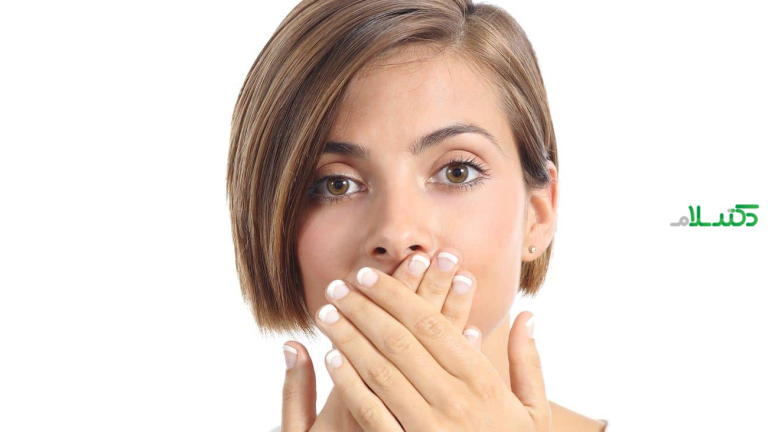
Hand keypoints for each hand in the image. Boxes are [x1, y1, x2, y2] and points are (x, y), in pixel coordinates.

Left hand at [314, 248, 549, 430]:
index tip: (369, 276)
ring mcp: (429, 428)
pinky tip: (330, 359)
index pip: (431, 325)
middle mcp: (455, 401)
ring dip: (349, 339)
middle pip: (399, 342)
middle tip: (337, 287)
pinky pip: (372, 413)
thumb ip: (527, 362)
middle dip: (364, 309)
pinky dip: (349, 383)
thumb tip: (526, 315)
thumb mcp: (534, 412)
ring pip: (381, 371)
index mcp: (483, 383)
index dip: (395, 296)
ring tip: (326, 315)